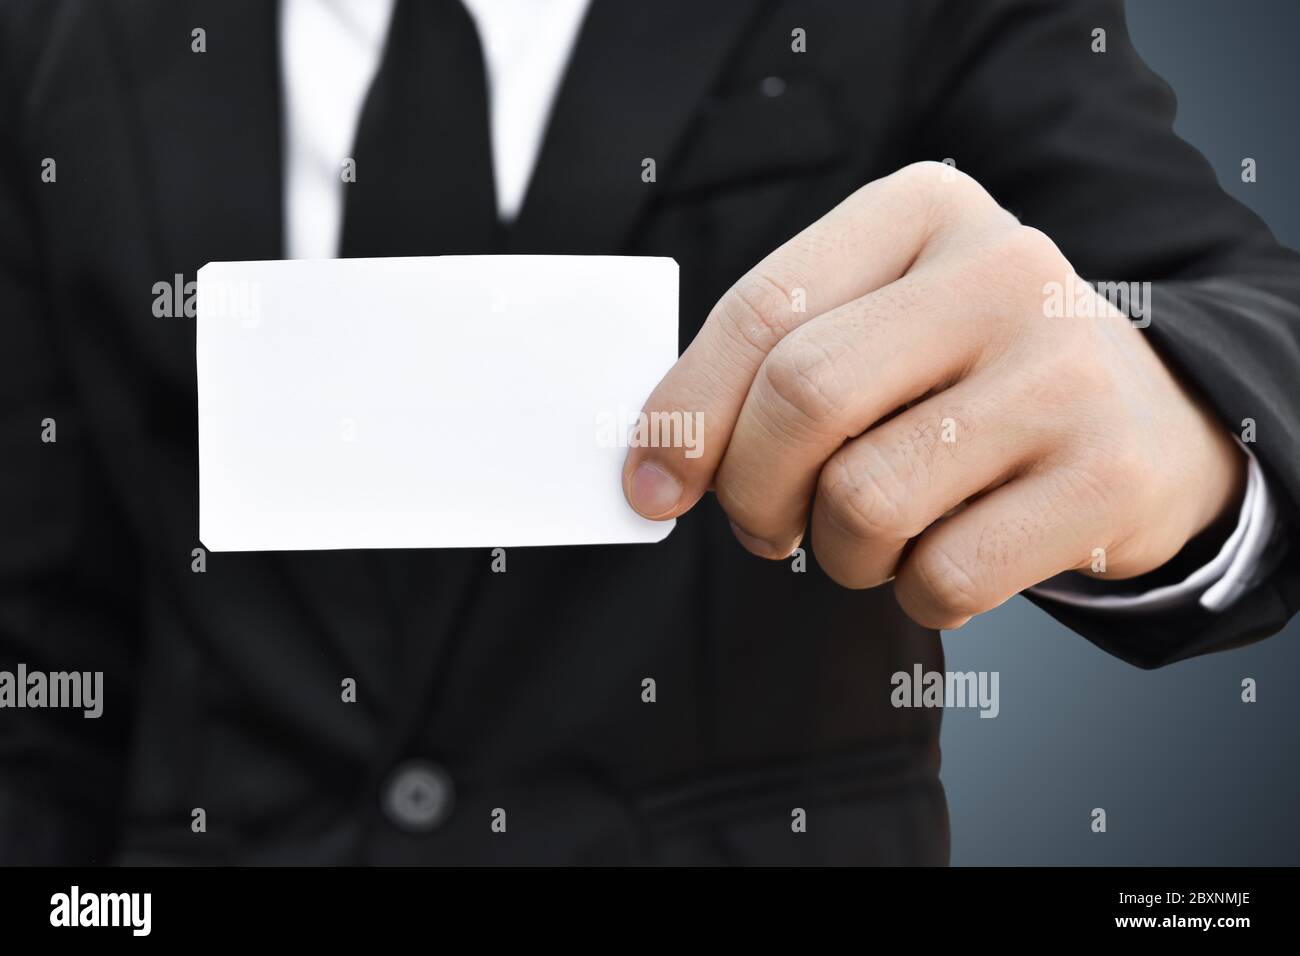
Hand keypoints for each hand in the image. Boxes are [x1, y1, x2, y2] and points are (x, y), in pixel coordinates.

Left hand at [622, 162, 1245, 628]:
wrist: (1145, 416)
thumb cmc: (965, 376)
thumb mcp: (874, 326)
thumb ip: (766, 370)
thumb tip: (651, 472)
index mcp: (923, 208)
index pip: (762, 310)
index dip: (686, 413)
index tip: (651, 485)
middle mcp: (1003, 269)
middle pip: (804, 398)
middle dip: (754, 491)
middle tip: (766, 526)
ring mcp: (1066, 370)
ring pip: (866, 502)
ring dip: (838, 552)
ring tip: (869, 535)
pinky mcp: (1107, 474)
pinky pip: (944, 577)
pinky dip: (915, 593)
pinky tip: (940, 558)